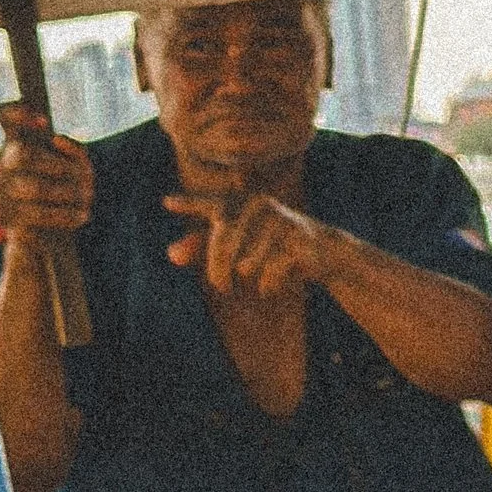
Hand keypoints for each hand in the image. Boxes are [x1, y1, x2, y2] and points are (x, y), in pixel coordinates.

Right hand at [0, 106, 92, 244]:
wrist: (53, 234)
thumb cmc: (67, 191)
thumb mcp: (80, 168)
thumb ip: (75, 151)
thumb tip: (56, 139)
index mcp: (18, 142)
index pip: (4, 115)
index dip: (18, 112)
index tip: (44, 120)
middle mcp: (2, 162)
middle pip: (24, 154)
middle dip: (61, 167)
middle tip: (87, 178)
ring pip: (35, 186)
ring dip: (69, 193)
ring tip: (88, 197)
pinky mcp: (4, 215)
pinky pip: (37, 214)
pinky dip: (66, 215)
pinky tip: (83, 215)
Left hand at [165, 188, 338, 302]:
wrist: (325, 251)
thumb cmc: (275, 247)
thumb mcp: (240, 246)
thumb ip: (203, 248)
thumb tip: (170, 255)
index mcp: (243, 203)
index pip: (212, 206)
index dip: (189, 204)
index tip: (166, 203)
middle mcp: (259, 206)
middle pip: (223, 245)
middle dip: (219, 272)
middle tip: (222, 289)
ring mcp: (280, 221)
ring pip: (246, 264)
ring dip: (249, 279)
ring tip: (257, 278)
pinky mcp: (297, 241)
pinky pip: (268, 274)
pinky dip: (268, 286)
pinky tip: (273, 286)